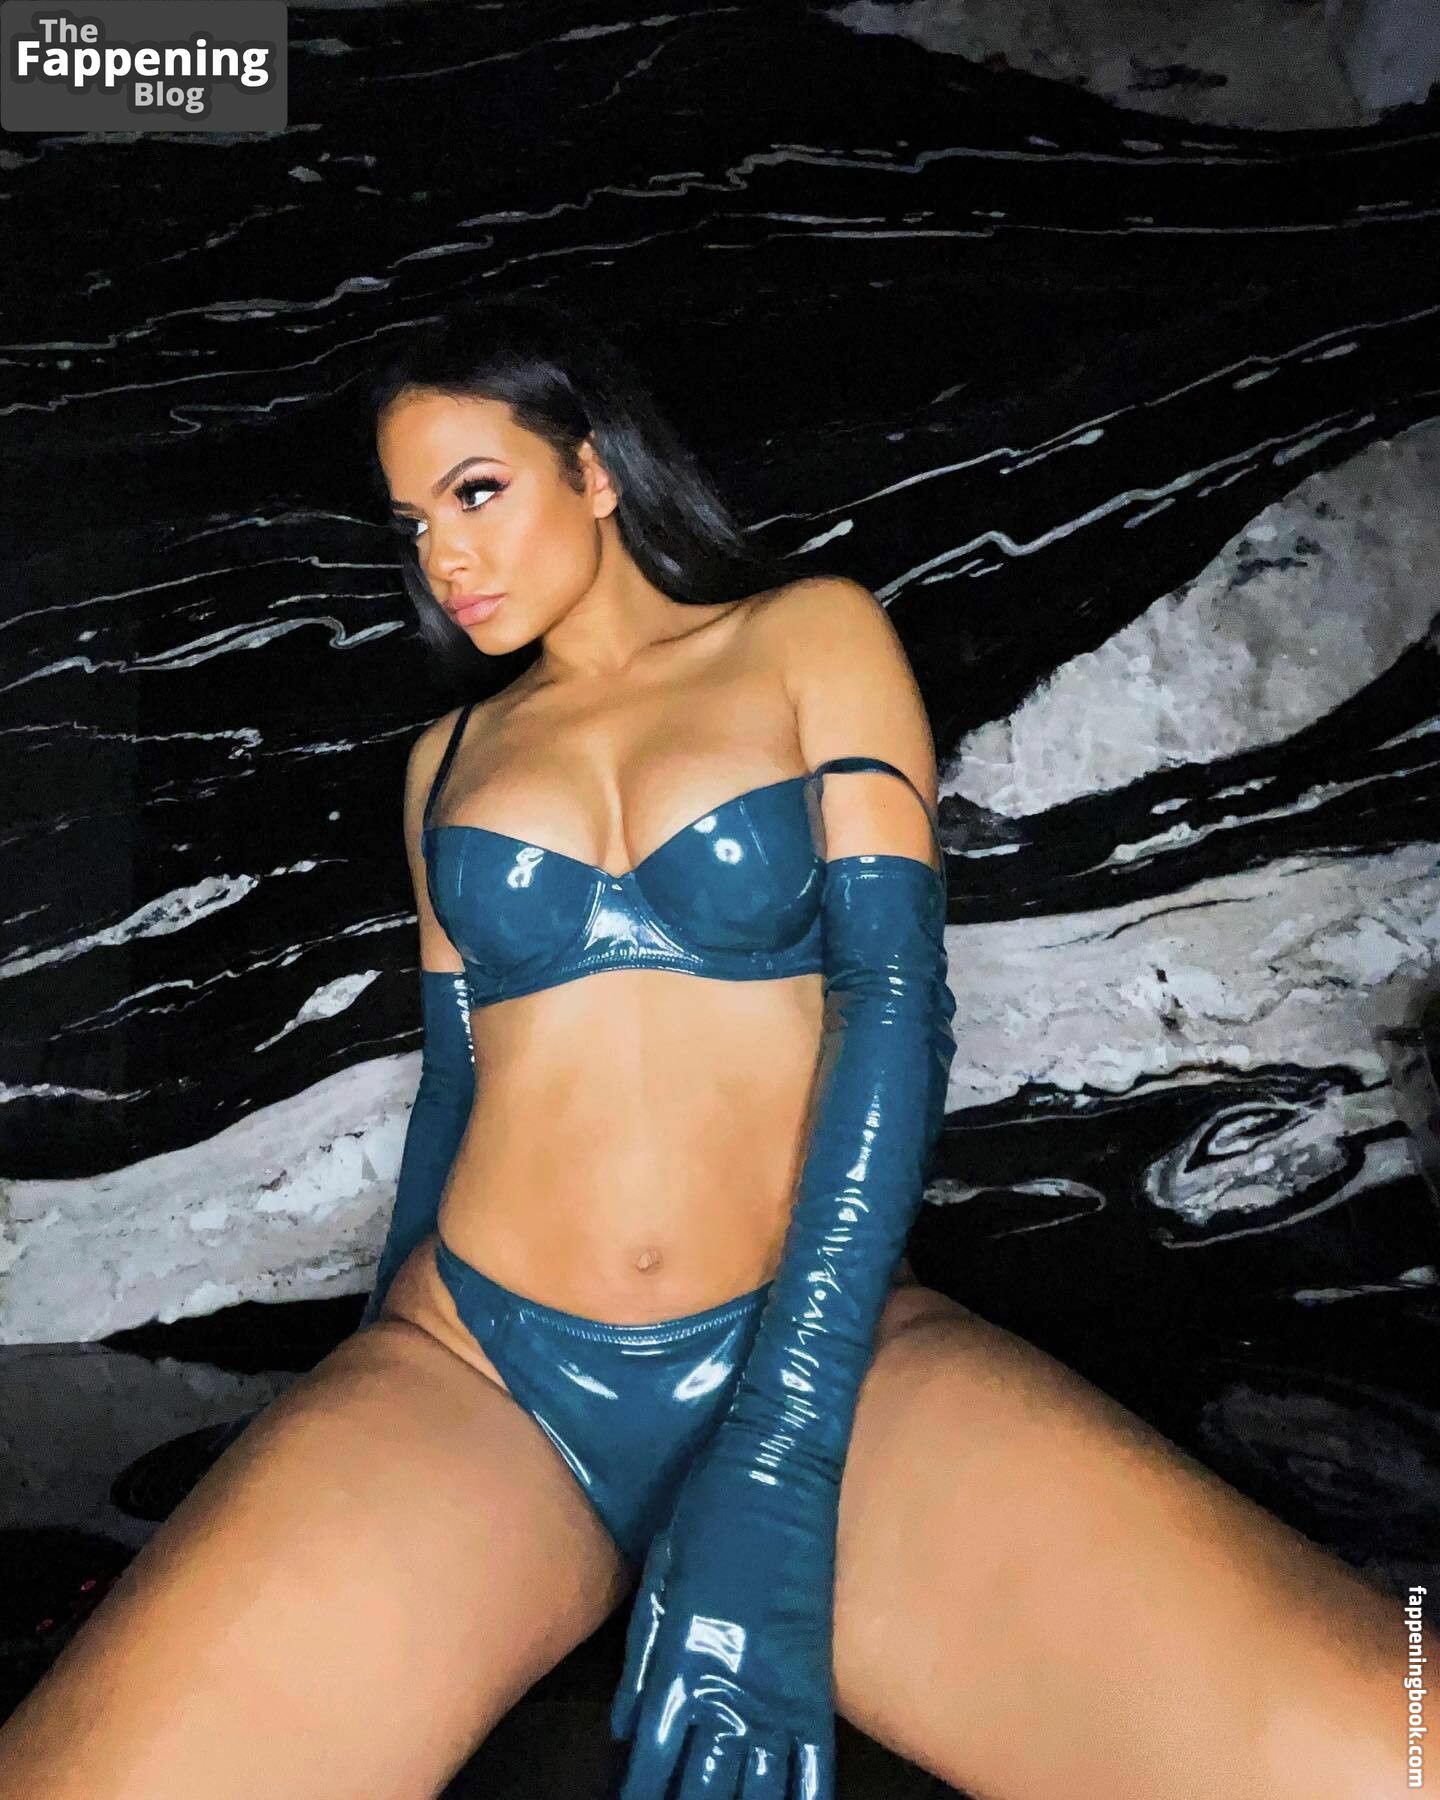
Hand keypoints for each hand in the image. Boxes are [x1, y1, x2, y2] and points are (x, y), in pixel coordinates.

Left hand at [609, 1412, 839, 1798]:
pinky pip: (811, 1760)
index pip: (654, 1760)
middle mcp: (726, 1687)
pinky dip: (802, 1795)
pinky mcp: (814, 1678)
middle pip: (704, 1786)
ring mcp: (776, 1687)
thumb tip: (627, 1726)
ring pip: (757, 1784)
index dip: (642, 1794)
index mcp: (679, 1660)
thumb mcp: (662, 1572)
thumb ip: (644, 1657)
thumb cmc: (712, 1504)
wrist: (782, 1460)